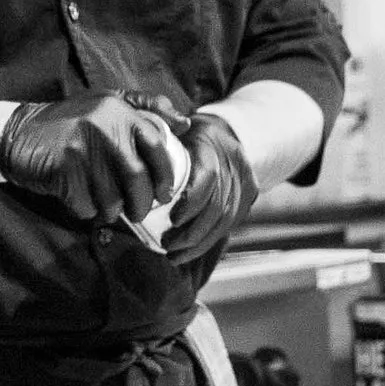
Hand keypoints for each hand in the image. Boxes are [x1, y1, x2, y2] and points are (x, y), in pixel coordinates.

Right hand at [0, 90, 187, 226]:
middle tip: (139, 211)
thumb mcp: (108, 102)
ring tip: (108, 207)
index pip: (157, 147)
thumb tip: (185, 124)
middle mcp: (104, 127)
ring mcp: (82, 149)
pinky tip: (81, 200)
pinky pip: (87, 206)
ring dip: (113, 211)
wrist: (18, 134)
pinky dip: (87, 211)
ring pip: (113, 198)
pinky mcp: (64, 171)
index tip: (165, 193)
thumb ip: (147, 108)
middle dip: (142, 203)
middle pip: (137, 180)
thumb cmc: (70, 121)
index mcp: (119, 110)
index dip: (166, 175)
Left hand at [160, 109, 257, 271]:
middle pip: (218, 206)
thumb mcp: (172, 130)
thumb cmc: (187, 132)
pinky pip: (231, 224)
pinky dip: (209, 241)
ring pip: (225, 220)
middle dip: (191, 232)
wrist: (225, 130)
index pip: (208, 177)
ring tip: (174, 255)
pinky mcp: (249, 196)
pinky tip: (189, 252)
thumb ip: (157, 143)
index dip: (192, 202)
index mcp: (211, 144)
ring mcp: (245, 181)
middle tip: (166, 245)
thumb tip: (135, 169)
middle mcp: (234, 164)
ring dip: (199, 243)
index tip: (172, 220)